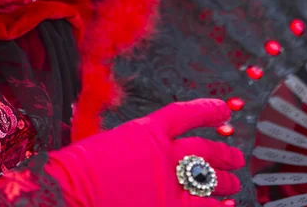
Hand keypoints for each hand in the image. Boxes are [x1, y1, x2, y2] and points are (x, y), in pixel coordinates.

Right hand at [47, 98, 244, 205]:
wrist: (69, 192)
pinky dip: (214, 206)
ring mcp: (169, 183)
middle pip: (204, 149)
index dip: (207, 110)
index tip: (223, 109)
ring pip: (208, 178)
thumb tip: (153, 157)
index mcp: (148, 130)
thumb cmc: (81, 169)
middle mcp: (164, 153)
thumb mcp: (112, 145)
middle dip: (223, 152)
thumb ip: (138, 148)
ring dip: (224, 181)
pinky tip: (223, 206)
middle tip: (236, 157)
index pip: (186, 114)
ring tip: (234, 183)